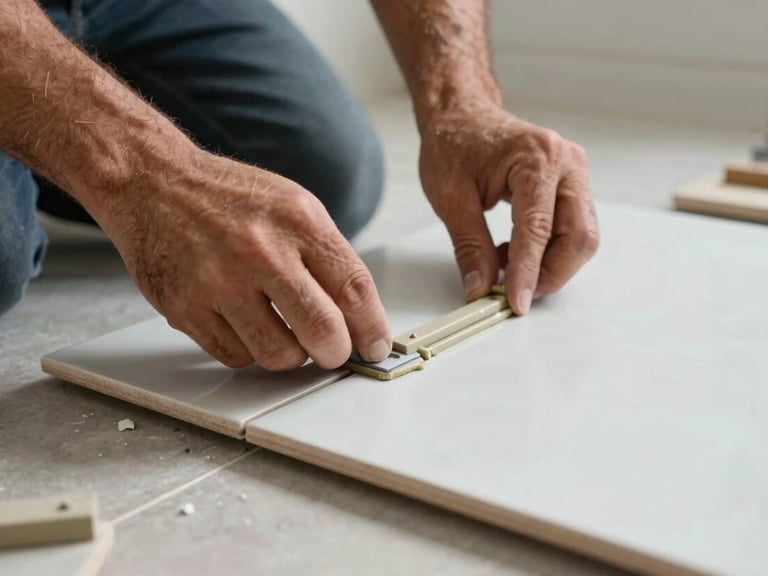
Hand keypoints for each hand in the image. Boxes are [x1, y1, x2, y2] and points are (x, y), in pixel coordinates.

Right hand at [102, 147, 391, 369]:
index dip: (372, 328)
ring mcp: (219, 282)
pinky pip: (236, 356)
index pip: (354, 289)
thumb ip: (327, 257)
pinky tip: (244, 323)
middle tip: (332, 351)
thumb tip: (358, 317)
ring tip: (284, 332)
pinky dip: (249, 350)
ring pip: (279, 355)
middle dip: (336, 352)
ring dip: (291, 354)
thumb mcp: (293, 206)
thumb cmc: (229, 198)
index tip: (375, 347)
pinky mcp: (185, 308)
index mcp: (298, 221)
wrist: (154, 183)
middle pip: (322, 331)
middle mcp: (260, 251)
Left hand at [418, 102, 598, 313]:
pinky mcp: (570, 187)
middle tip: (515, 294)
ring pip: (580, 237)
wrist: (462, 116)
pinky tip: (513, 251)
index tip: (516, 303)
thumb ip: (469, 246)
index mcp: (537, 158)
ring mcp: (574, 174)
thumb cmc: (454, 145)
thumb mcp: (450, 198)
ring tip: (505, 265)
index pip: (538, 229)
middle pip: (579, 237)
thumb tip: (481, 288)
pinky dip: (548, 251)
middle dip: (550, 274)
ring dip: (549, 265)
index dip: (528, 272)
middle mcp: (567, 164)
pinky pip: (572, 230)